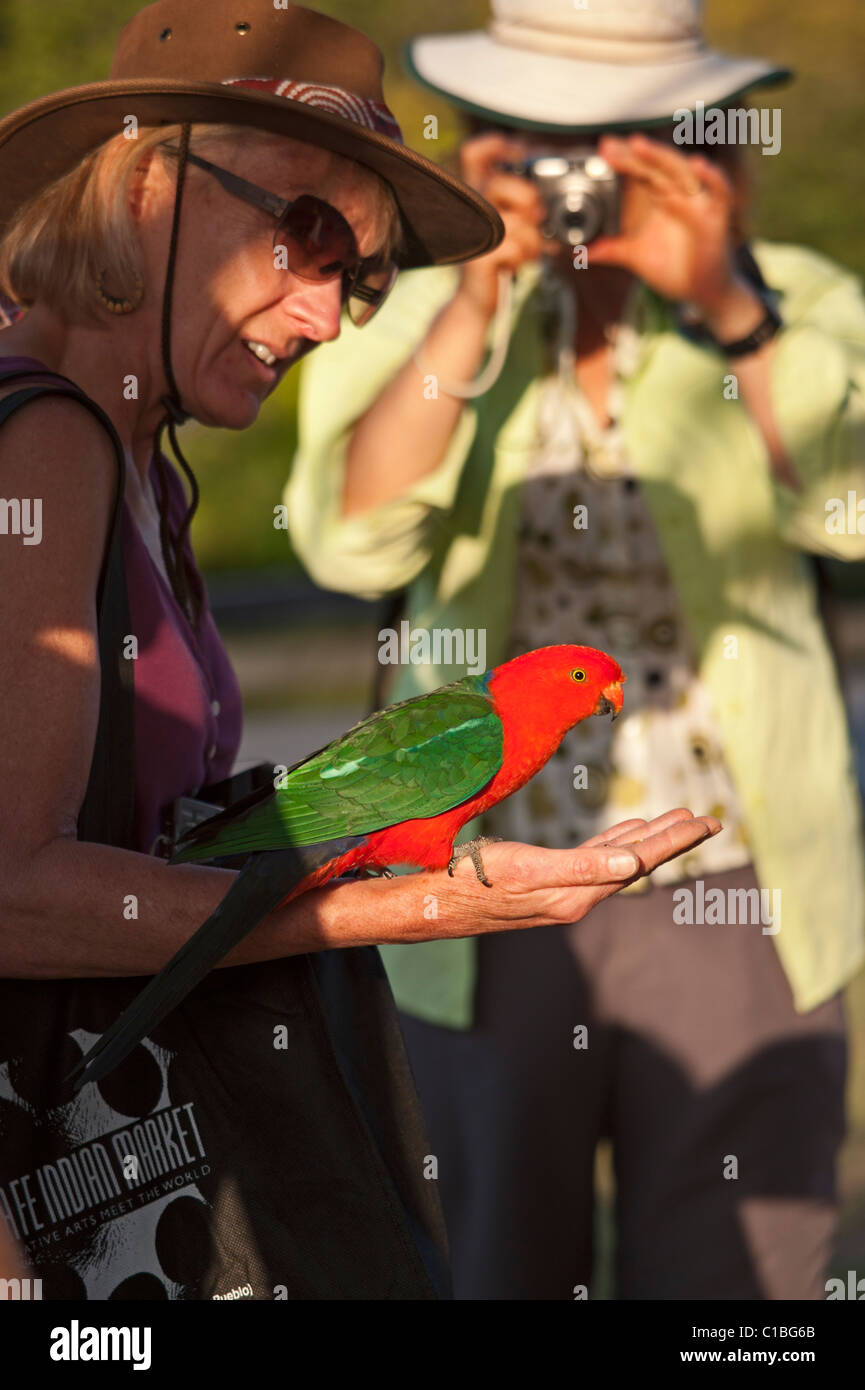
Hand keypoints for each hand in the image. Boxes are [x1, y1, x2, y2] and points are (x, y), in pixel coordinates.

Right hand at [404, 807, 721, 938]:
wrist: (435, 902)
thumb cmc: (475, 882)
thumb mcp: (529, 870)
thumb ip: (583, 868)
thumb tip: (635, 861)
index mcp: (578, 893)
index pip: (639, 861)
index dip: (675, 840)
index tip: (707, 822)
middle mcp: (577, 894)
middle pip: (636, 860)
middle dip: (672, 838)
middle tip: (707, 819)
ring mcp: (563, 890)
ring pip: (618, 859)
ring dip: (648, 838)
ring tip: (676, 820)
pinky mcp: (546, 881)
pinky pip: (594, 860)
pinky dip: (615, 843)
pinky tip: (625, 834)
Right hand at [455, 133, 556, 319]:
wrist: (479, 300)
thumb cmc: (501, 258)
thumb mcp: (515, 224)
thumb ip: (526, 202)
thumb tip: (554, 190)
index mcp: (477, 194)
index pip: (474, 153)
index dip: (497, 145)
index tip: (522, 154)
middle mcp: (469, 209)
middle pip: (498, 183)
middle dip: (526, 198)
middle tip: (537, 216)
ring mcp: (472, 234)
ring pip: (513, 221)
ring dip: (532, 238)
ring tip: (532, 249)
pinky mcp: (479, 259)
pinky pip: (514, 248)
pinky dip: (527, 256)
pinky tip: (521, 263)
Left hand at [589, 133, 756, 316]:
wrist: (704, 292)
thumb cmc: (676, 269)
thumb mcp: (637, 257)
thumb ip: (611, 250)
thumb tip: (579, 252)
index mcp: (660, 199)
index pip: (640, 171)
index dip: (622, 160)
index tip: (601, 150)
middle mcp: (679, 195)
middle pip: (655, 166)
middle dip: (631, 156)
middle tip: (608, 147)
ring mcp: (699, 203)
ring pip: (681, 171)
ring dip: (660, 157)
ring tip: (637, 145)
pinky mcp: (717, 217)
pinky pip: (720, 191)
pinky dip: (711, 176)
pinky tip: (698, 164)